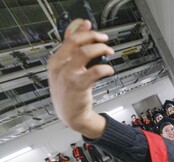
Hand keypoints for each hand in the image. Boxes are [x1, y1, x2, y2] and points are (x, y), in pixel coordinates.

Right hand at [48, 19, 113, 138]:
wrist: (71, 115)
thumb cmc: (70, 92)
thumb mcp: (67, 70)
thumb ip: (73, 51)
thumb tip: (81, 29)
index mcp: (56, 61)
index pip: (68, 38)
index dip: (82, 30)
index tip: (91, 26)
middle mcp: (59, 66)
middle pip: (75, 41)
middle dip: (92, 36)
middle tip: (104, 38)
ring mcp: (68, 75)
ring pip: (85, 52)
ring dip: (101, 48)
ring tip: (109, 51)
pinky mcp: (78, 85)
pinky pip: (95, 71)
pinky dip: (105, 67)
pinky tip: (109, 69)